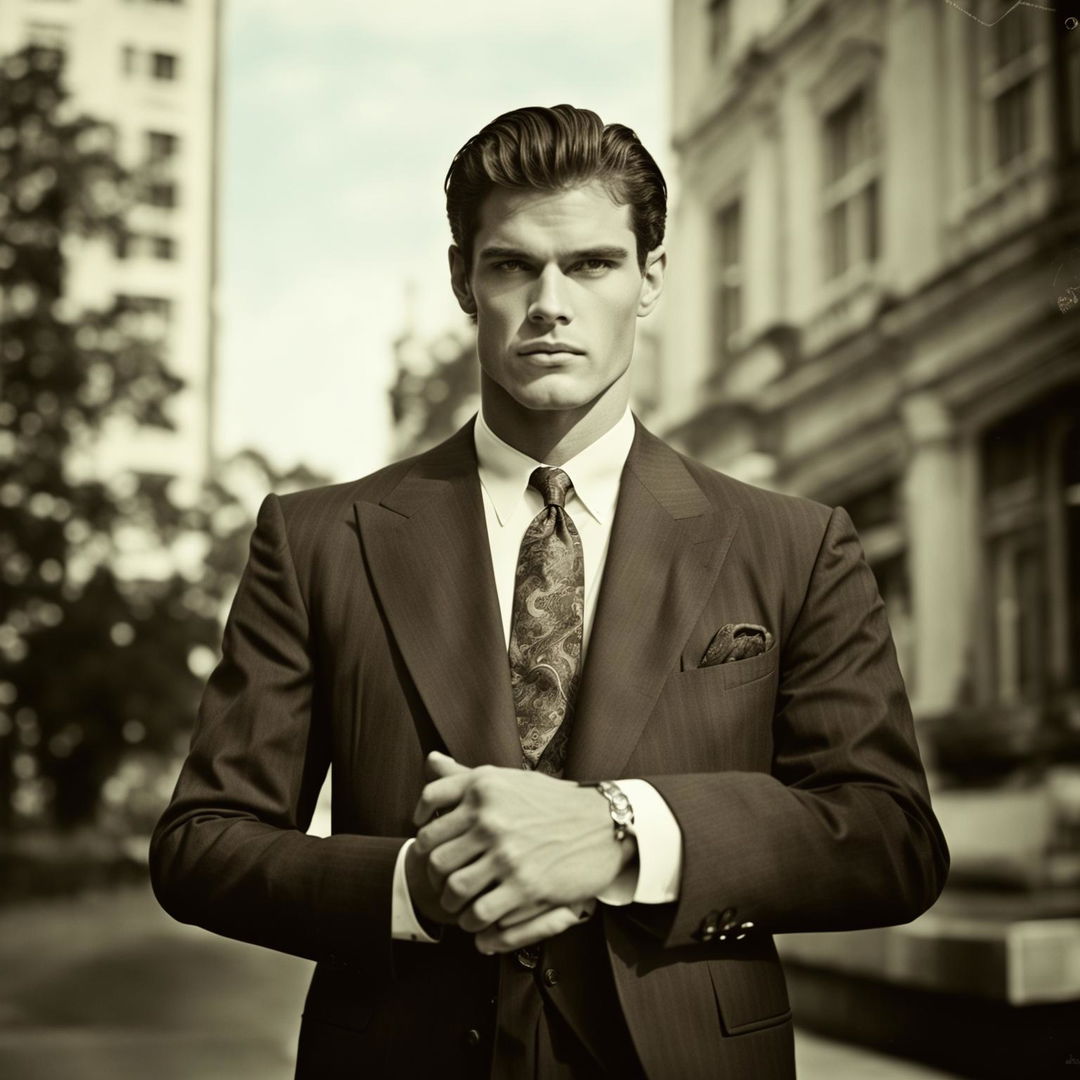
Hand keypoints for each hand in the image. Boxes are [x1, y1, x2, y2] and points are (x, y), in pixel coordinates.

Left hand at [413, 753, 635, 940]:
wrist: (602, 824)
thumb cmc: (552, 801)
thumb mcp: (509, 780)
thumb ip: (466, 775)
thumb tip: (430, 761)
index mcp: (484, 787)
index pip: (430, 806)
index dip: (422, 829)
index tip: (426, 843)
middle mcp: (491, 817)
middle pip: (435, 854)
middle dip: (434, 873)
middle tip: (442, 880)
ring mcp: (507, 854)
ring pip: (453, 888)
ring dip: (450, 901)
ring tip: (456, 903)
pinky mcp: (525, 886)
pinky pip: (479, 913)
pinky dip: (472, 922)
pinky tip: (477, 918)